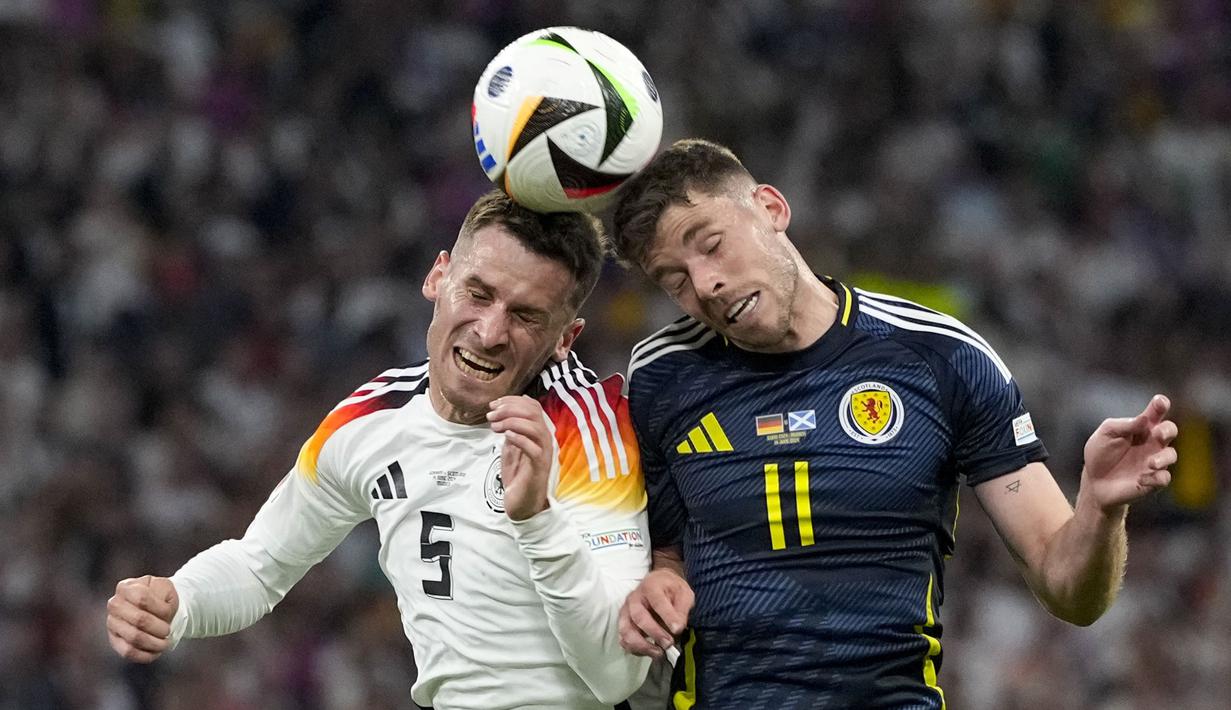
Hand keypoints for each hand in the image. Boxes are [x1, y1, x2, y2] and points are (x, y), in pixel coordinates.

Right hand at [106, 575, 178, 662]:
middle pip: (139, 620)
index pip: (142, 599)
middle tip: (168, 631)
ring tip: (165, 643)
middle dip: (159, 628)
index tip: (170, 612)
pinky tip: (156, 652)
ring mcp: (112, 623)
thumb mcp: (165, 588)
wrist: (154, 606)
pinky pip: (128, 653)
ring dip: (155, 643)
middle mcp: (114, 604)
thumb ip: (163, 596)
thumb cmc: (160, 596)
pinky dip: (146, 655)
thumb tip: (164, 613)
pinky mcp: (114, 641)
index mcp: (126, 587)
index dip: (161, 608)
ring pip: (134, 638)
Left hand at [487, 395, 553, 520]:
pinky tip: (506, 437)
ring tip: (494, 427)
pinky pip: (533, 448)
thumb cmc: (518, 477)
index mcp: (538, 433)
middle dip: (509, 408)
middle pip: (534, 412)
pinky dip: (519, 438)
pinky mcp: (539, 467)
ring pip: (535, 427)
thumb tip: (504, 414)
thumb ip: (511, 431)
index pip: (532, 406)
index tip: (494, 404)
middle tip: (490, 415)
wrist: (522, 504)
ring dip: (512, 422)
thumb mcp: (511, 449)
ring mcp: (544, 453)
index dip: (512, 401)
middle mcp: (544, 440)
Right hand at [618, 568, 693, 658]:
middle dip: (655, 633)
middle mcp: (634, 599)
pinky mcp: (624, 624)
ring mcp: (626, 612)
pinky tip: (651, 652)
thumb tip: (678, 627)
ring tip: (659, 652)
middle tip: (669, 643)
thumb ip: (682, 609)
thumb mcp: (684, 593)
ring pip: (627, 631)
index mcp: (651, 587)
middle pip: (638, 617)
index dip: (667, 616)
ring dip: (643, 646)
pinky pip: (624, 640)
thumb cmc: (671, 589)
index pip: (657, 602)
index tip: (678, 629)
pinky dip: (636, 650)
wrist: (659, 584)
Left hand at [1080, 394, 1177, 512]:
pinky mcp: (1154, 480)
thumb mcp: (1105, 434)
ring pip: (1172, 455)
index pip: (1155, 412)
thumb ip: (1123, 425)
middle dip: (1168, 430)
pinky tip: (1140, 480)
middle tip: (1158, 434)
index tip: (1160, 402)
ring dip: (1163, 458)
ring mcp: (1154, 461)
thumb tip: (1143, 419)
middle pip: (1170, 430)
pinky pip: (1164, 478)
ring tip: (1150, 464)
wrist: (1095, 482)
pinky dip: (1156, 478)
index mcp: (1140, 427)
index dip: (1160, 405)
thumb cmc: (1100, 454)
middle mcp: (1151, 442)